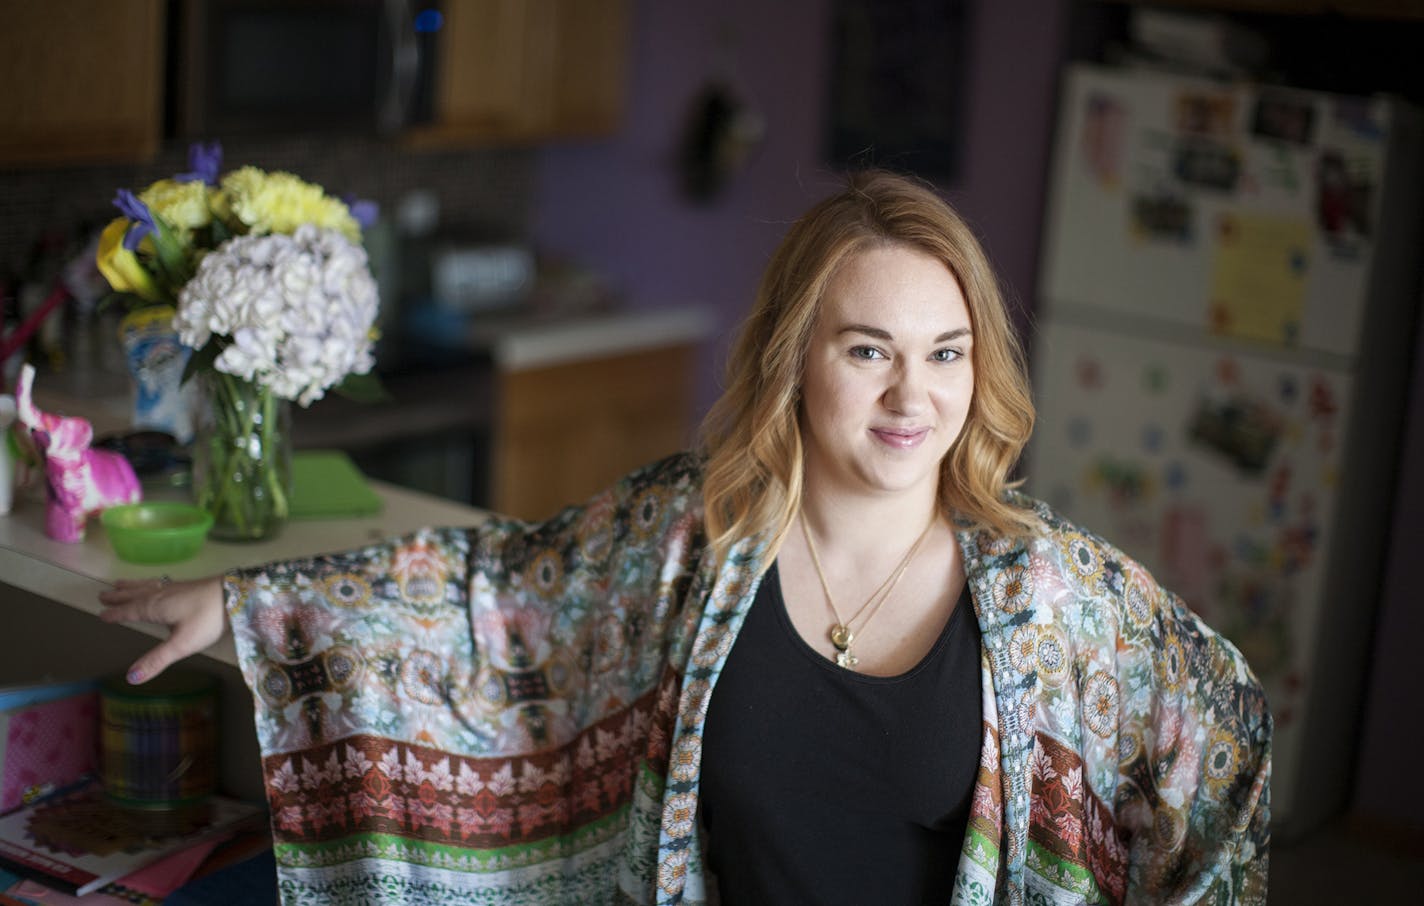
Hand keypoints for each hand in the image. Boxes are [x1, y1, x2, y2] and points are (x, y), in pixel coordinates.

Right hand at [98, 575, 227, 683]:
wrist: (236, 595)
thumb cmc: (207, 619)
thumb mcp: (181, 644)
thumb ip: (157, 660)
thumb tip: (130, 678)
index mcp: (155, 607)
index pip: (130, 611)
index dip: (116, 613)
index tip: (101, 614)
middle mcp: (161, 594)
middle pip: (135, 594)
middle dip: (119, 596)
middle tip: (102, 594)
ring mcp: (176, 587)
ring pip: (148, 585)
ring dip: (132, 585)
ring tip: (120, 583)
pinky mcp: (189, 585)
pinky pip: (161, 582)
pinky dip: (151, 582)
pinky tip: (157, 583)